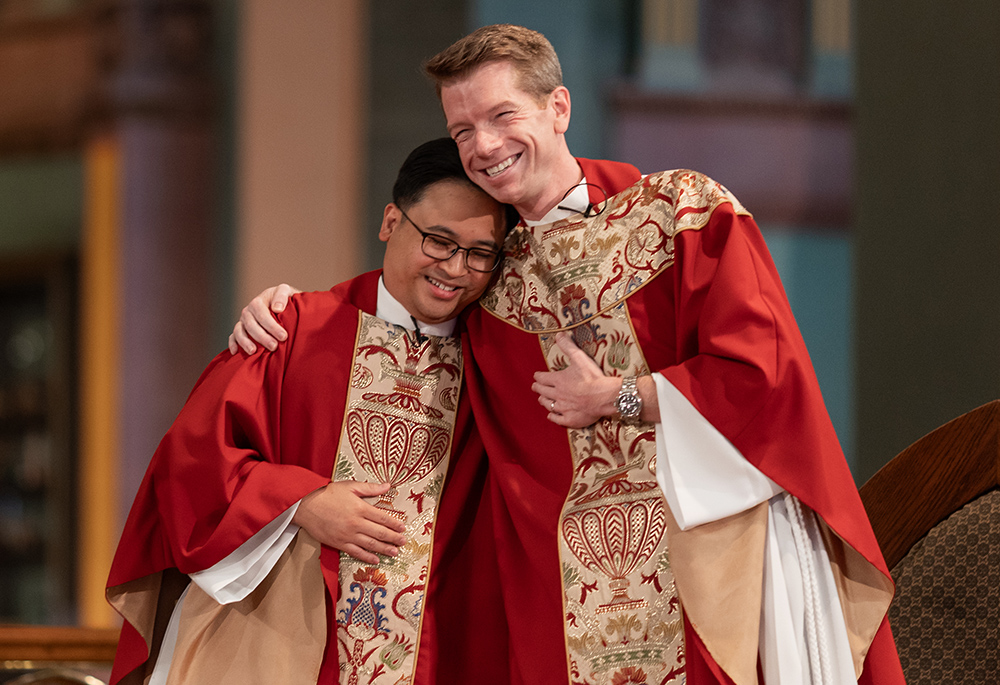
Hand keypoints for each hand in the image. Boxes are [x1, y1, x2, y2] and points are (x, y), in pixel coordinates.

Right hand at [228, 284, 299, 354]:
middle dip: (262, 337)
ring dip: (245, 342)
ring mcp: (243, 321)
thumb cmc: (285, 299)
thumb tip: (277, 308)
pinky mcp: (240, 329)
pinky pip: (233, 336)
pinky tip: (236, 352)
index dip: (272, 326)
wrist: (282, 303)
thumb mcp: (286, 291)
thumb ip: (282, 296)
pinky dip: (233, 343)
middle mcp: (248, 311)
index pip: (262, 315)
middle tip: (274, 346)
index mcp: (258, 302)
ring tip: (253, 351)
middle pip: (251, 325)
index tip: (283, 336)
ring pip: (239, 331)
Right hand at [292, 480, 406, 564]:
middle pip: (380, 533)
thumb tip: (387, 486)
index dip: (394, 523)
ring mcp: (348, 535)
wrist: (305, 506)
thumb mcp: (350, 486)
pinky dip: (367, 557)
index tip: (403, 527)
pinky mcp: (339, 543)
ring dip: (384, 549)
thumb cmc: (327, 493)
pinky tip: (376, 560)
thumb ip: (370, 488)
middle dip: (393, 538)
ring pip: (370, 544)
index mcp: (360, 508)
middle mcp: (356, 523)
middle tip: (403, 542)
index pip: (383, 517)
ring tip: (395, 552)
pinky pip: (356, 552)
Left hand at [531, 333, 621, 427]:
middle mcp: (557, 394)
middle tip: (535, 387)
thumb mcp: (580, 358)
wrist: (605, 396)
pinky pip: (557, 419)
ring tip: (541, 399)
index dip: (538, 376)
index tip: (536, 376)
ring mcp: (563, 408)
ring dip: (544, 401)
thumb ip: (568, 346)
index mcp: (558, 380)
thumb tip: (559, 335)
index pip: (542, 378)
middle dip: (538, 388)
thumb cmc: (592, 377)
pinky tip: (550, 416)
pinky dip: (552, 416)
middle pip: (543, 391)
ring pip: (548, 405)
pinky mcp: (570, 419)